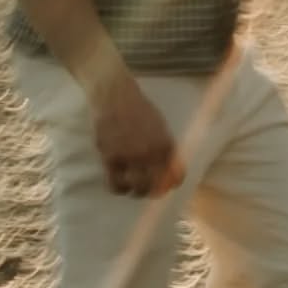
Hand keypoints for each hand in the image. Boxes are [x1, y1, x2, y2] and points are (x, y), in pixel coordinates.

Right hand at [90, 71, 184, 196]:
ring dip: (137, 192)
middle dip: (154, 191)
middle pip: (157, 186)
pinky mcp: (111, 158)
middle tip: (149, 189)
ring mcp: (131, 157)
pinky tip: (120, 184)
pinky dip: (120, 188)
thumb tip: (171, 166)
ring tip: (134, 188)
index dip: (172, 183)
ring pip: (138, 188)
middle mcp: (151, 153)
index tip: (168, 186)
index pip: (176, 175)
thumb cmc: (139, 107)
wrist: (115, 96)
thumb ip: (166, 146)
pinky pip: (117, 184)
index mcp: (166, 144)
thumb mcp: (159, 125)